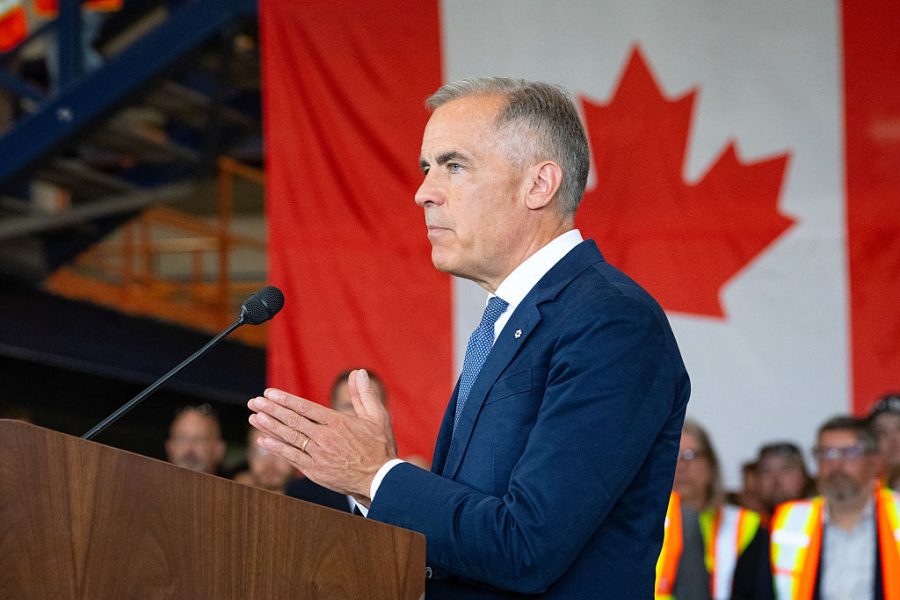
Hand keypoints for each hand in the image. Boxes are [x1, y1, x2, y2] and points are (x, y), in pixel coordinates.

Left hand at [247, 369, 396, 501]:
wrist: (380, 480)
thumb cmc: (379, 447)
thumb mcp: (377, 417)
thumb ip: (364, 394)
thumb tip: (358, 372)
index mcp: (338, 423)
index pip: (306, 408)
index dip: (286, 400)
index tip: (270, 393)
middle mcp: (325, 438)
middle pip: (294, 421)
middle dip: (272, 410)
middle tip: (255, 401)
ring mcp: (318, 455)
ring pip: (290, 438)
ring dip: (270, 427)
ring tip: (254, 416)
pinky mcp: (315, 471)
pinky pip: (292, 457)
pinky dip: (277, 448)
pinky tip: (263, 440)